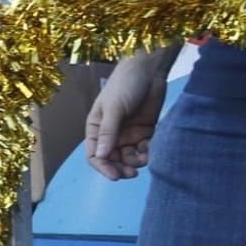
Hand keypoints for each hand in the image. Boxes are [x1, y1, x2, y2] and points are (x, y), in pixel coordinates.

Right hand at [86, 57, 170, 180]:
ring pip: (129, 157)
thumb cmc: (125, 84)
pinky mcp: (145, 131)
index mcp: (97, 128)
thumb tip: (101, 156)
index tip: (115, 175)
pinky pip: (144, 149)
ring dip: (135, 162)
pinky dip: (147, 153)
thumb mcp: (114, 107)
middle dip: (121, 168)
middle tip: (132, 173)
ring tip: (144, 159)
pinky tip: (150, 149)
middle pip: (112, 160)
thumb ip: (109, 132)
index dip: (103, 167)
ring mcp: (128, 133)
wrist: (149, 70)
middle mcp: (111, 134)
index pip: (95, 155)